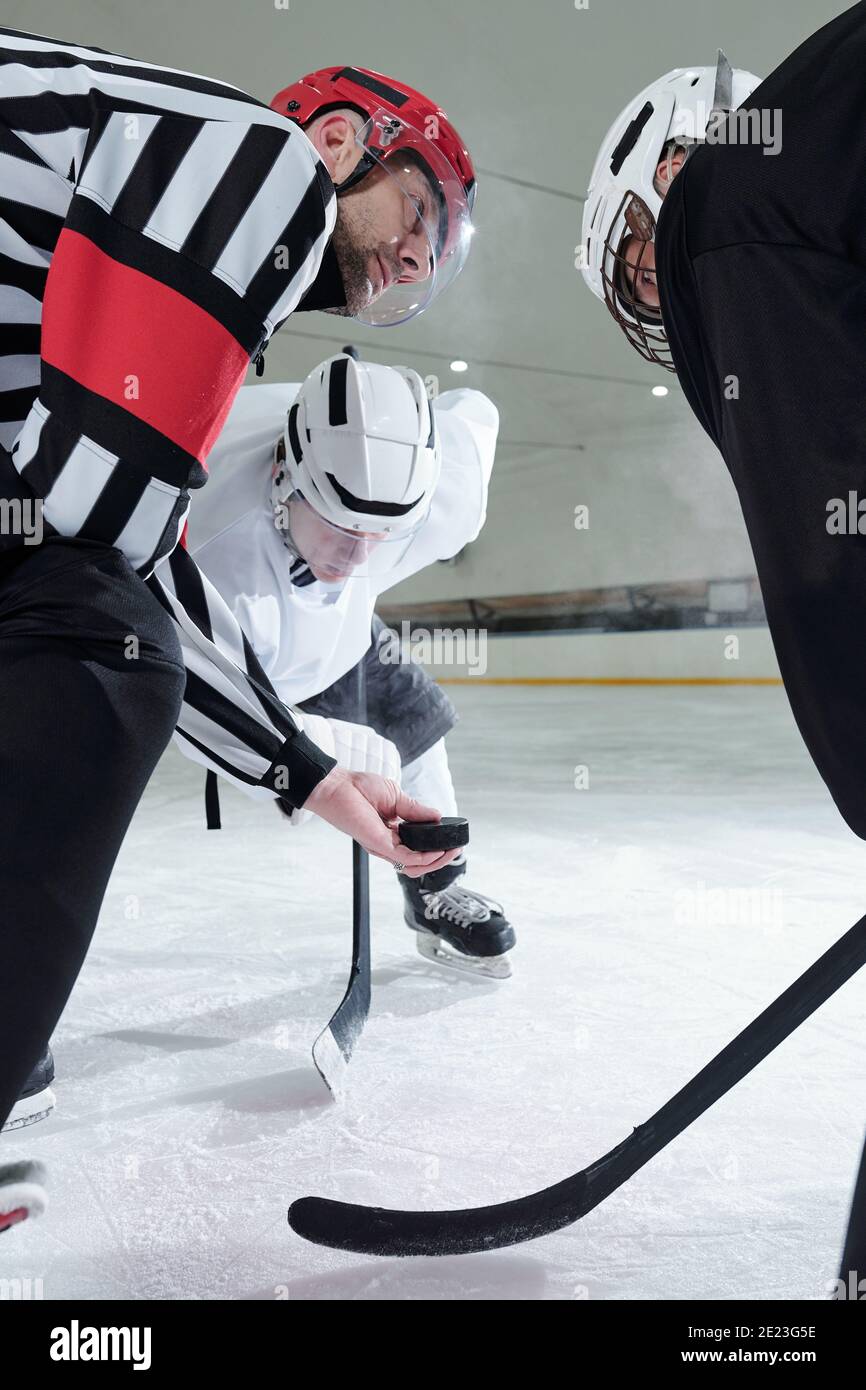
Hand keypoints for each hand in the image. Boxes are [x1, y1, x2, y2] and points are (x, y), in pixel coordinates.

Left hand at [304, 767, 459, 877]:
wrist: (338, 786)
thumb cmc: (359, 788)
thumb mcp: (396, 796)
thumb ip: (416, 810)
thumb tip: (438, 816)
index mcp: (393, 832)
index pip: (417, 848)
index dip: (436, 848)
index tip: (452, 840)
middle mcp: (389, 843)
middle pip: (419, 862)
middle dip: (441, 858)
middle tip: (456, 849)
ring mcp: (384, 845)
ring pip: (415, 865)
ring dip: (437, 861)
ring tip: (451, 851)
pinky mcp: (379, 844)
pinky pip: (406, 858)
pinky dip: (424, 857)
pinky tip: (436, 850)